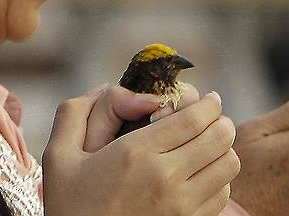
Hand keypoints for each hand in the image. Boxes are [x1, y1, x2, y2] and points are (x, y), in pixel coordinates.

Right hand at [44, 89, 239, 215]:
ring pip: (229, 165)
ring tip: (205, 146)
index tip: (206, 99)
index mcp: (137, 154)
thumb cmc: (70, 206)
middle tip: (208, 119)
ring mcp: (182, 207)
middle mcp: (166, 179)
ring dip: (222, 150)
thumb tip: (103, 85)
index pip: (196, 117)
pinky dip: (218, 179)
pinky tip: (199, 175)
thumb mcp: (59, 156)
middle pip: (221, 137)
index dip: (208, 103)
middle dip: (219, 121)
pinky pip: (223, 194)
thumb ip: (74, 113)